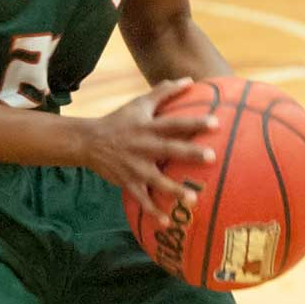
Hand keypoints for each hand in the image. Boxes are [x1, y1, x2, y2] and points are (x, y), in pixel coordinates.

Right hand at [83, 78, 217, 220]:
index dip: (194, 122)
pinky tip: (166, 223)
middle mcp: (143, 147)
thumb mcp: (139, 103)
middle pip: (169, 150)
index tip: (215, 123)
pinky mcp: (128, 182)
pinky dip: (152, 211)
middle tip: (211, 157)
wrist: (88, 141)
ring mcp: (135, 167)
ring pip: (157, 180)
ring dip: (174, 190)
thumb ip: (164, 91)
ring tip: (193, 199)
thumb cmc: (120, 120)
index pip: (175, 123)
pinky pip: (142, 199)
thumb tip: (190, 80)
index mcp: (148, 127)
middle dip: (189, 153)